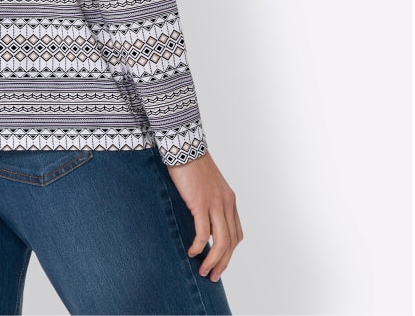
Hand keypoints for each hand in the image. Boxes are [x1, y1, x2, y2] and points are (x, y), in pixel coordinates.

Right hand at [166, 151, 242, 281]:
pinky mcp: (200, 203)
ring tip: (203, 269)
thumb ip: (209, 202)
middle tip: (212, 275)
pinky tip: (192, 251)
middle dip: (223, 262)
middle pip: (231, 242)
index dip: (229, 252)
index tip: (218, 261)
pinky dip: (198, 246)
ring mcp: (215, 203)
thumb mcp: (208, 186)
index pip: (236, 234)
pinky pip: (203, 232)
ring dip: (213, 260)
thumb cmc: (192, 164)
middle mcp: (226, 203)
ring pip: (221, 242)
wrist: (185, 146)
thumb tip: (202, 221)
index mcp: (229, 200)